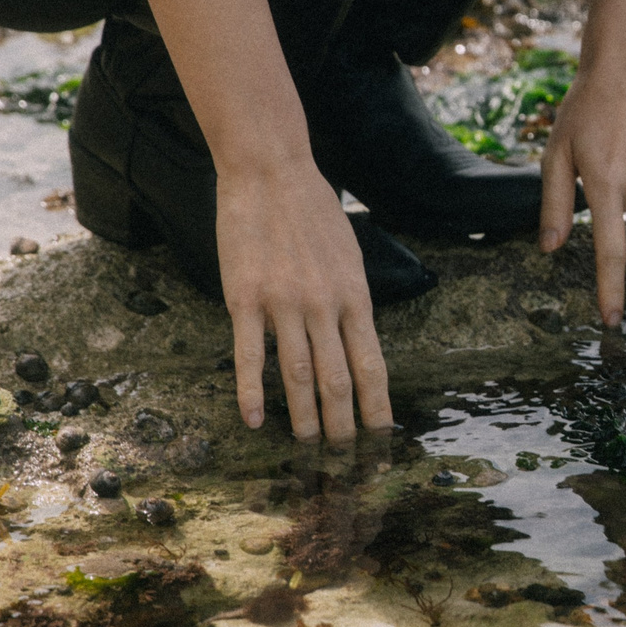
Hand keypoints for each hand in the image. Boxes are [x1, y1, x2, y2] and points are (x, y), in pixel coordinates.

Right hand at [217, 156, 392, 442]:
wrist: (269, 171)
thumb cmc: (312, 210)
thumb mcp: (349, 255)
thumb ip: (352, 298)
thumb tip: (360, 337)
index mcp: (354, 295)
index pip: (372, 364)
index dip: (376, 405)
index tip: (380, 434)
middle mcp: (324, 305)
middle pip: (337, 379)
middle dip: (342, 423)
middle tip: (343, 455)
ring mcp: (284, 303)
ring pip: (297, 374)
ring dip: (303, 416)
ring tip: (305, 444)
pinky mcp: (245, 299)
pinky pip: (251, 355)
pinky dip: (252, 392)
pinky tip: (253, 420)